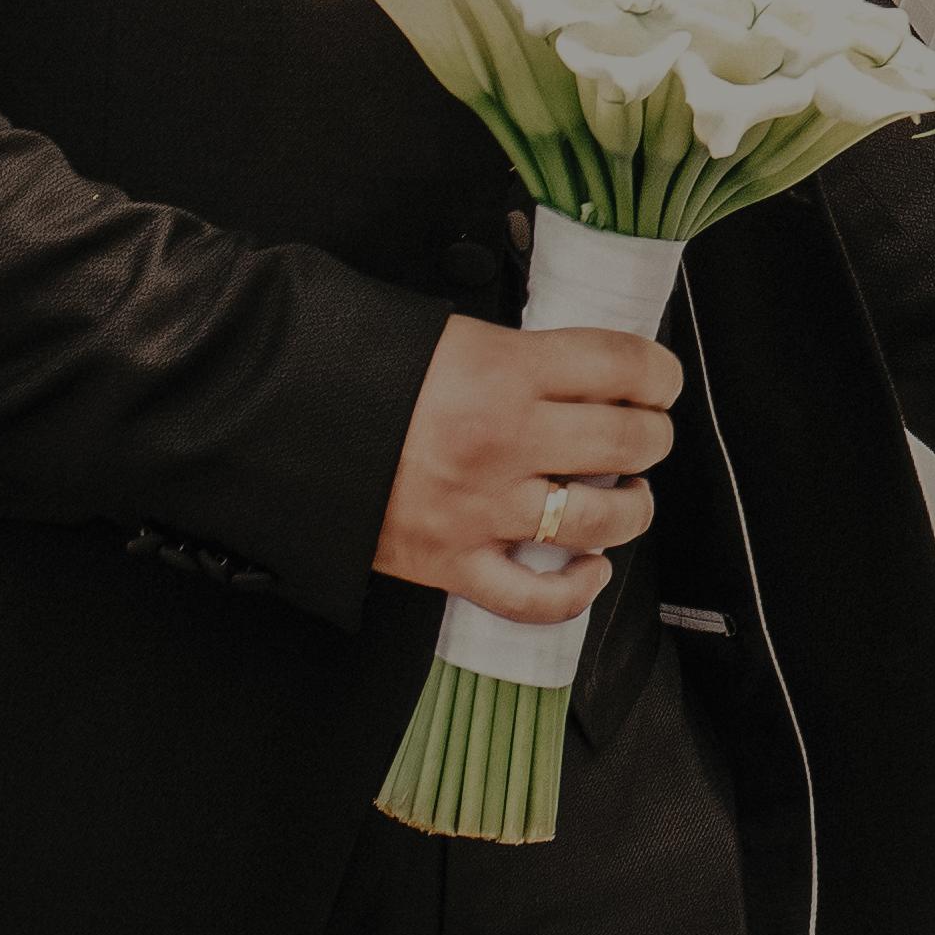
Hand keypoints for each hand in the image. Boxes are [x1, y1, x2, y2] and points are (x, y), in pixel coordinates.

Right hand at [375, 310, 675, 626]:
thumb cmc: (357, 373)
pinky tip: (590, 569)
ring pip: (601, 520)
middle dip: (653, 434)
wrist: (274, 423)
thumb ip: (520, 355)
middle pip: (627, 439)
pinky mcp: (452, 564)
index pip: (622, 364)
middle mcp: (503, 440)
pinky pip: (535, 599)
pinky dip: (576, 591)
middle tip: (646, 431)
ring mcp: (481, 508)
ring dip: (633, 507)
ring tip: (628, 493)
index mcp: (504, 371)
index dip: (659, 372)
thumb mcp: (448, 335)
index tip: (660, 379)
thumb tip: (584, 371)